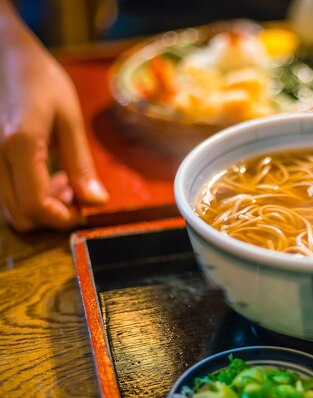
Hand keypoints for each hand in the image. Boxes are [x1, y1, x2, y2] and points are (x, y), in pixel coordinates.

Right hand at [0, 3, 107, 231]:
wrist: (2, 55)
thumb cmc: (40, 79)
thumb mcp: (70, 118)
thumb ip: (81, 164)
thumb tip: (96, 202)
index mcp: (19, 144)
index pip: (37, 206)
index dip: (63, 219)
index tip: (85, 211)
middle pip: (20, 216)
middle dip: (53, 215)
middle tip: (76, 192)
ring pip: (9, 210)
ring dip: (39, 207)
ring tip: (63, 181)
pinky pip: (3, 194)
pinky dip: (26, 195)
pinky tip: (45, 174)